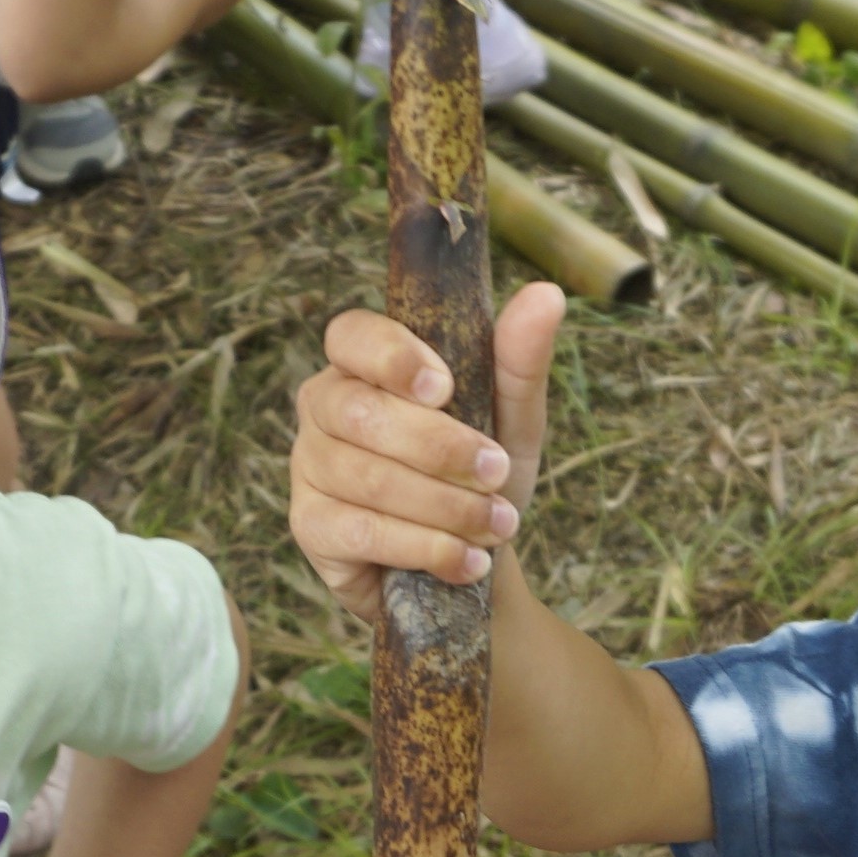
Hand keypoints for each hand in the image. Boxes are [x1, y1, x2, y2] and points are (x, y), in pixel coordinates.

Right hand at [289, 278, 562, 621]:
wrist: (469, 561)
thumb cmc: (479, 475)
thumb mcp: (509, 418)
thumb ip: (520, 360)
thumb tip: (548, 295)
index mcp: (363, 365)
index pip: (351, 336)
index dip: (391, 357)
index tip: (444, 388)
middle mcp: (324, 407)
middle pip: (361, 413)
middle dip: (440, 448)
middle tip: (497, 474)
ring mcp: (309, 467)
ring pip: (367, 477)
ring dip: (445, 506)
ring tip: (497, 525)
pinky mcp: (311, 526)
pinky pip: (361, 531)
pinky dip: (424, 547)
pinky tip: (466, 560)